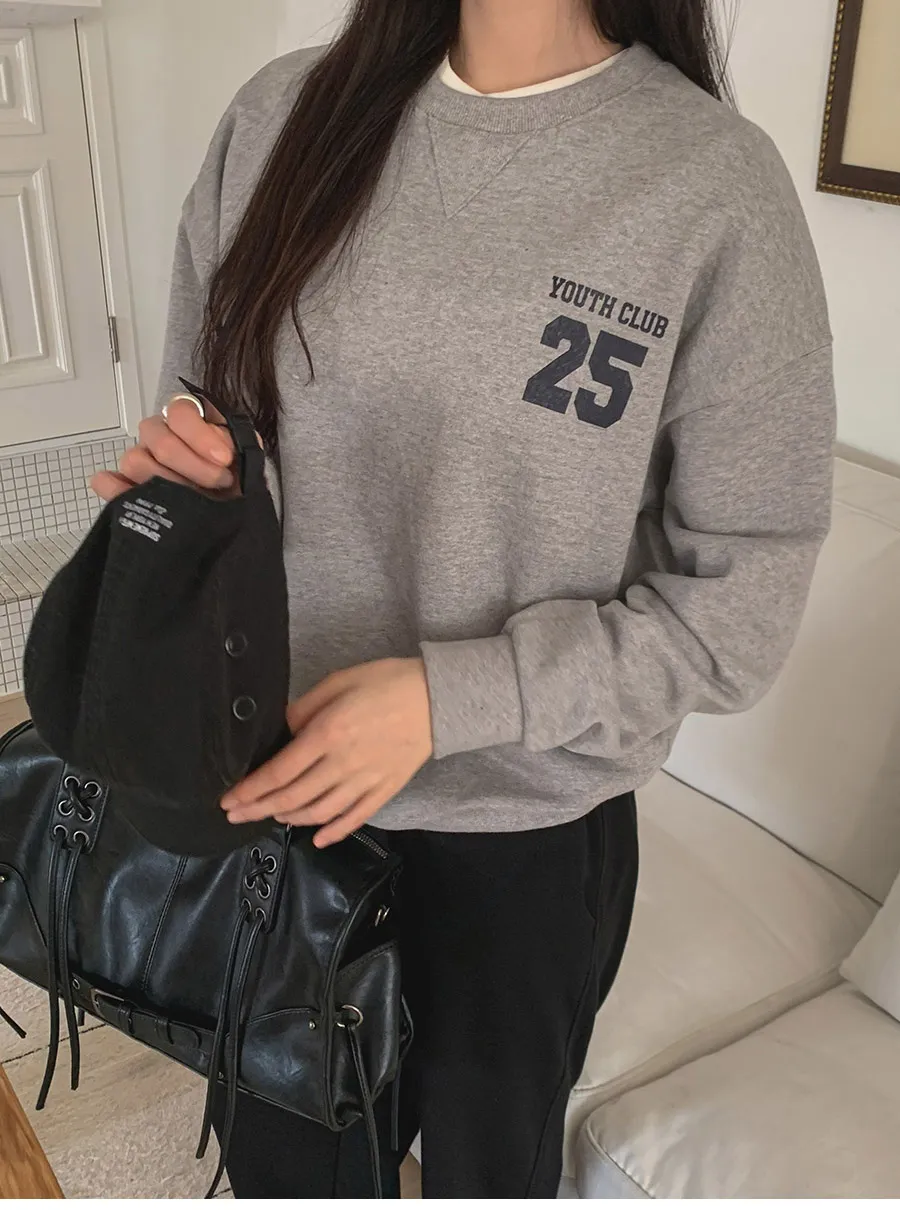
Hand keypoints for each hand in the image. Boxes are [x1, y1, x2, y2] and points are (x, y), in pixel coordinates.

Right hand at [90, 396, 237, 502]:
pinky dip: (118, 491)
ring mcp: (140, 460)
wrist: (231, 504)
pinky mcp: (128, 487)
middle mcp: (158, 435)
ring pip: (135, 461)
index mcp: (186, 419)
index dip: (201, 435)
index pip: (180, 412)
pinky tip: (136, 500)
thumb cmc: (234, 474)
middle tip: (218, 482)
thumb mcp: (245, 452)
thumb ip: (236, 443)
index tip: (224, 458)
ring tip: (192, 498)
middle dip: (193, 465)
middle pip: (159, 440)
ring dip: (166, 483)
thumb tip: (219, 451)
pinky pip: (108, 483)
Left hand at [221, 659, 433, 846]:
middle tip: (236, 817)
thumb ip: (305, 708)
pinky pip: (356, 817)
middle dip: (259, 809)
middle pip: (293, 797)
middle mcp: (343, 764)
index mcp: (328, 734)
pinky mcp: (385, 788)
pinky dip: (335, 831)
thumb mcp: (338, 682)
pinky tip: (318, 838)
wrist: (438, 697)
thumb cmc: (387, 682)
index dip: (251, 789)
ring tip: (273, 816)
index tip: (229, 799)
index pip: (280, 771)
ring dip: (291, 818)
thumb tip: (281, 731)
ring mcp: (365, 780)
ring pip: (321, 812)